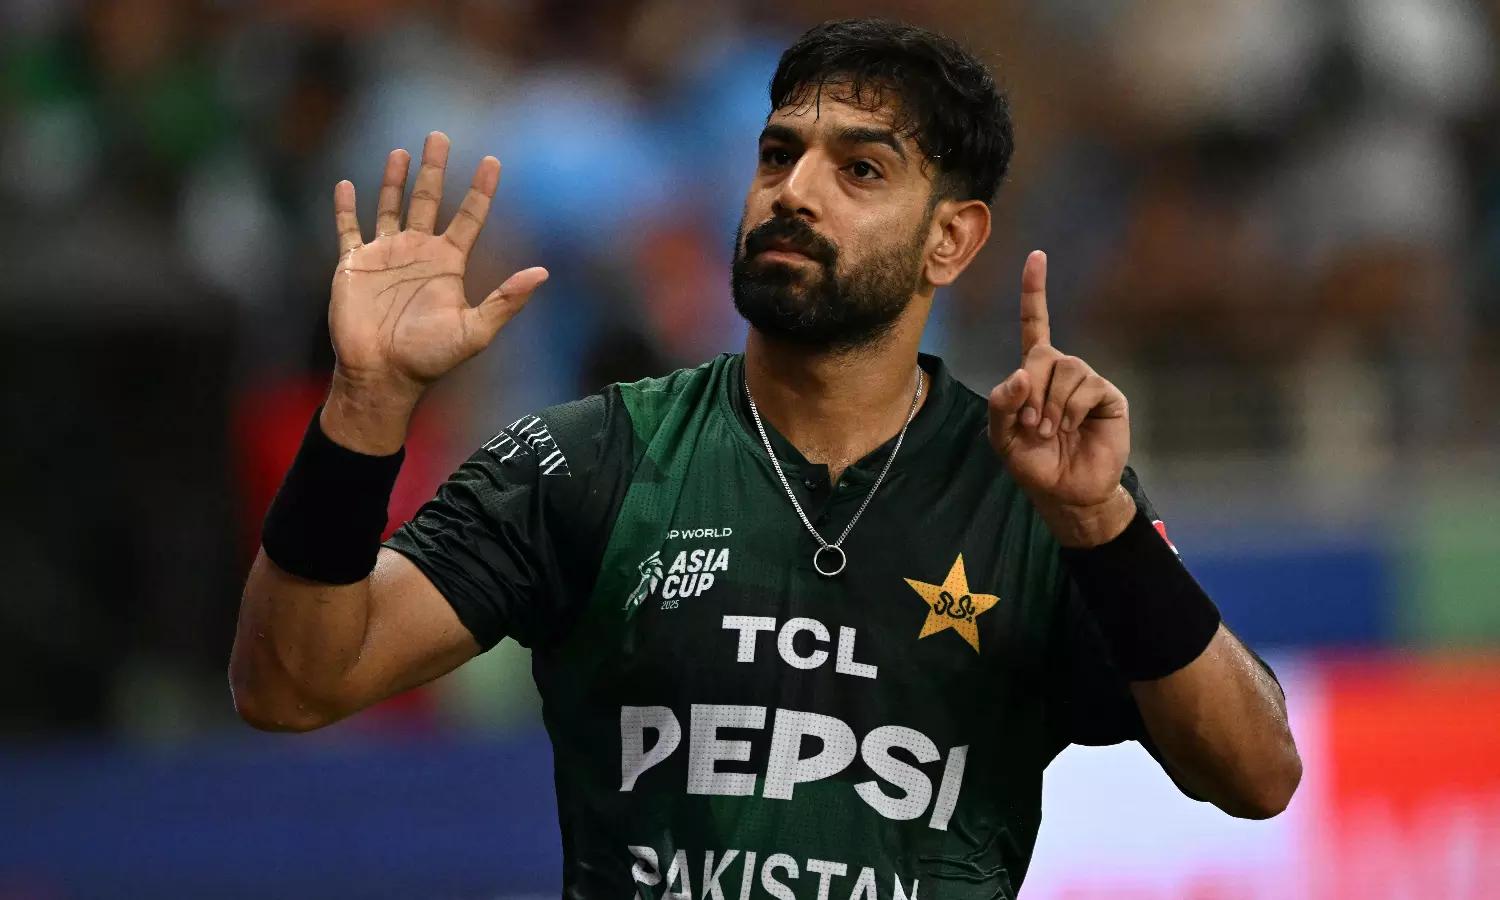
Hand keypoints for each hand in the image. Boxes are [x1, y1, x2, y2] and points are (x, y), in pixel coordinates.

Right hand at [323, 132, 547, 452]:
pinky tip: (345, 184)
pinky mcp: (354, 265)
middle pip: (429, 200)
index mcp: (448, 264)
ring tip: (401, 152)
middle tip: (440, 135)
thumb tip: (543, 272)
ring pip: (390, 206)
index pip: (469, 217)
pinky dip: (345, 208)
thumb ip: (506, 300)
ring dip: (394, 180)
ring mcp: (385, 256)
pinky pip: (348, 229)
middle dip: (434, 169)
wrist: (381, 377)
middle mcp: (418, 253)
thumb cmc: (429, 358)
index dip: (481, 190)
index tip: (493, 161)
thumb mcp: (474, 331)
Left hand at [987, 251, 1133, 546]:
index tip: (1036, 257)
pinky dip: (1070, 410)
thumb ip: (1001, 404)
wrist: (1067, 492)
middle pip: (1042, 355)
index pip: (1034, 324)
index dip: (1034, 292)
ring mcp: (1086, 381)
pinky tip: (1071, 429)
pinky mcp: (1108, 396)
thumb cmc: (1034, 463)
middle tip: (1030, 425)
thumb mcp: (1002, 437)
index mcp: (1034, 373)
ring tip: (1050, 431)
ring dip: (1050, 405)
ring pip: (1065, 370)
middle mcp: (1062, 370)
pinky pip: (1086, 387)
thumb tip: (1020, 374)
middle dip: (1030, 392)